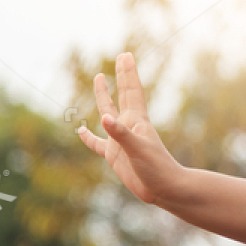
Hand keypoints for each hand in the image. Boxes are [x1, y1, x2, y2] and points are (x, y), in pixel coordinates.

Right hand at [75, 52, 182, 205]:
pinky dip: (88, 138)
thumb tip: (104, 118)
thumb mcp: (138, 150)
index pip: (131, 91)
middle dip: (121, 76)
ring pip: (108, 113)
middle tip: (121, 57)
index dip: (128, 73)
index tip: (125, 55)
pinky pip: (97, 143)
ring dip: (103, 97)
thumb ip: (121, 135)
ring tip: (98, 79)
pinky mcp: (114, 156)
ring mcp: (120, 140)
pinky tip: (81, 131)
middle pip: (122, 95)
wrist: (164, 190)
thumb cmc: (157, 169)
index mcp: (137, 121)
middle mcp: (128, 127)